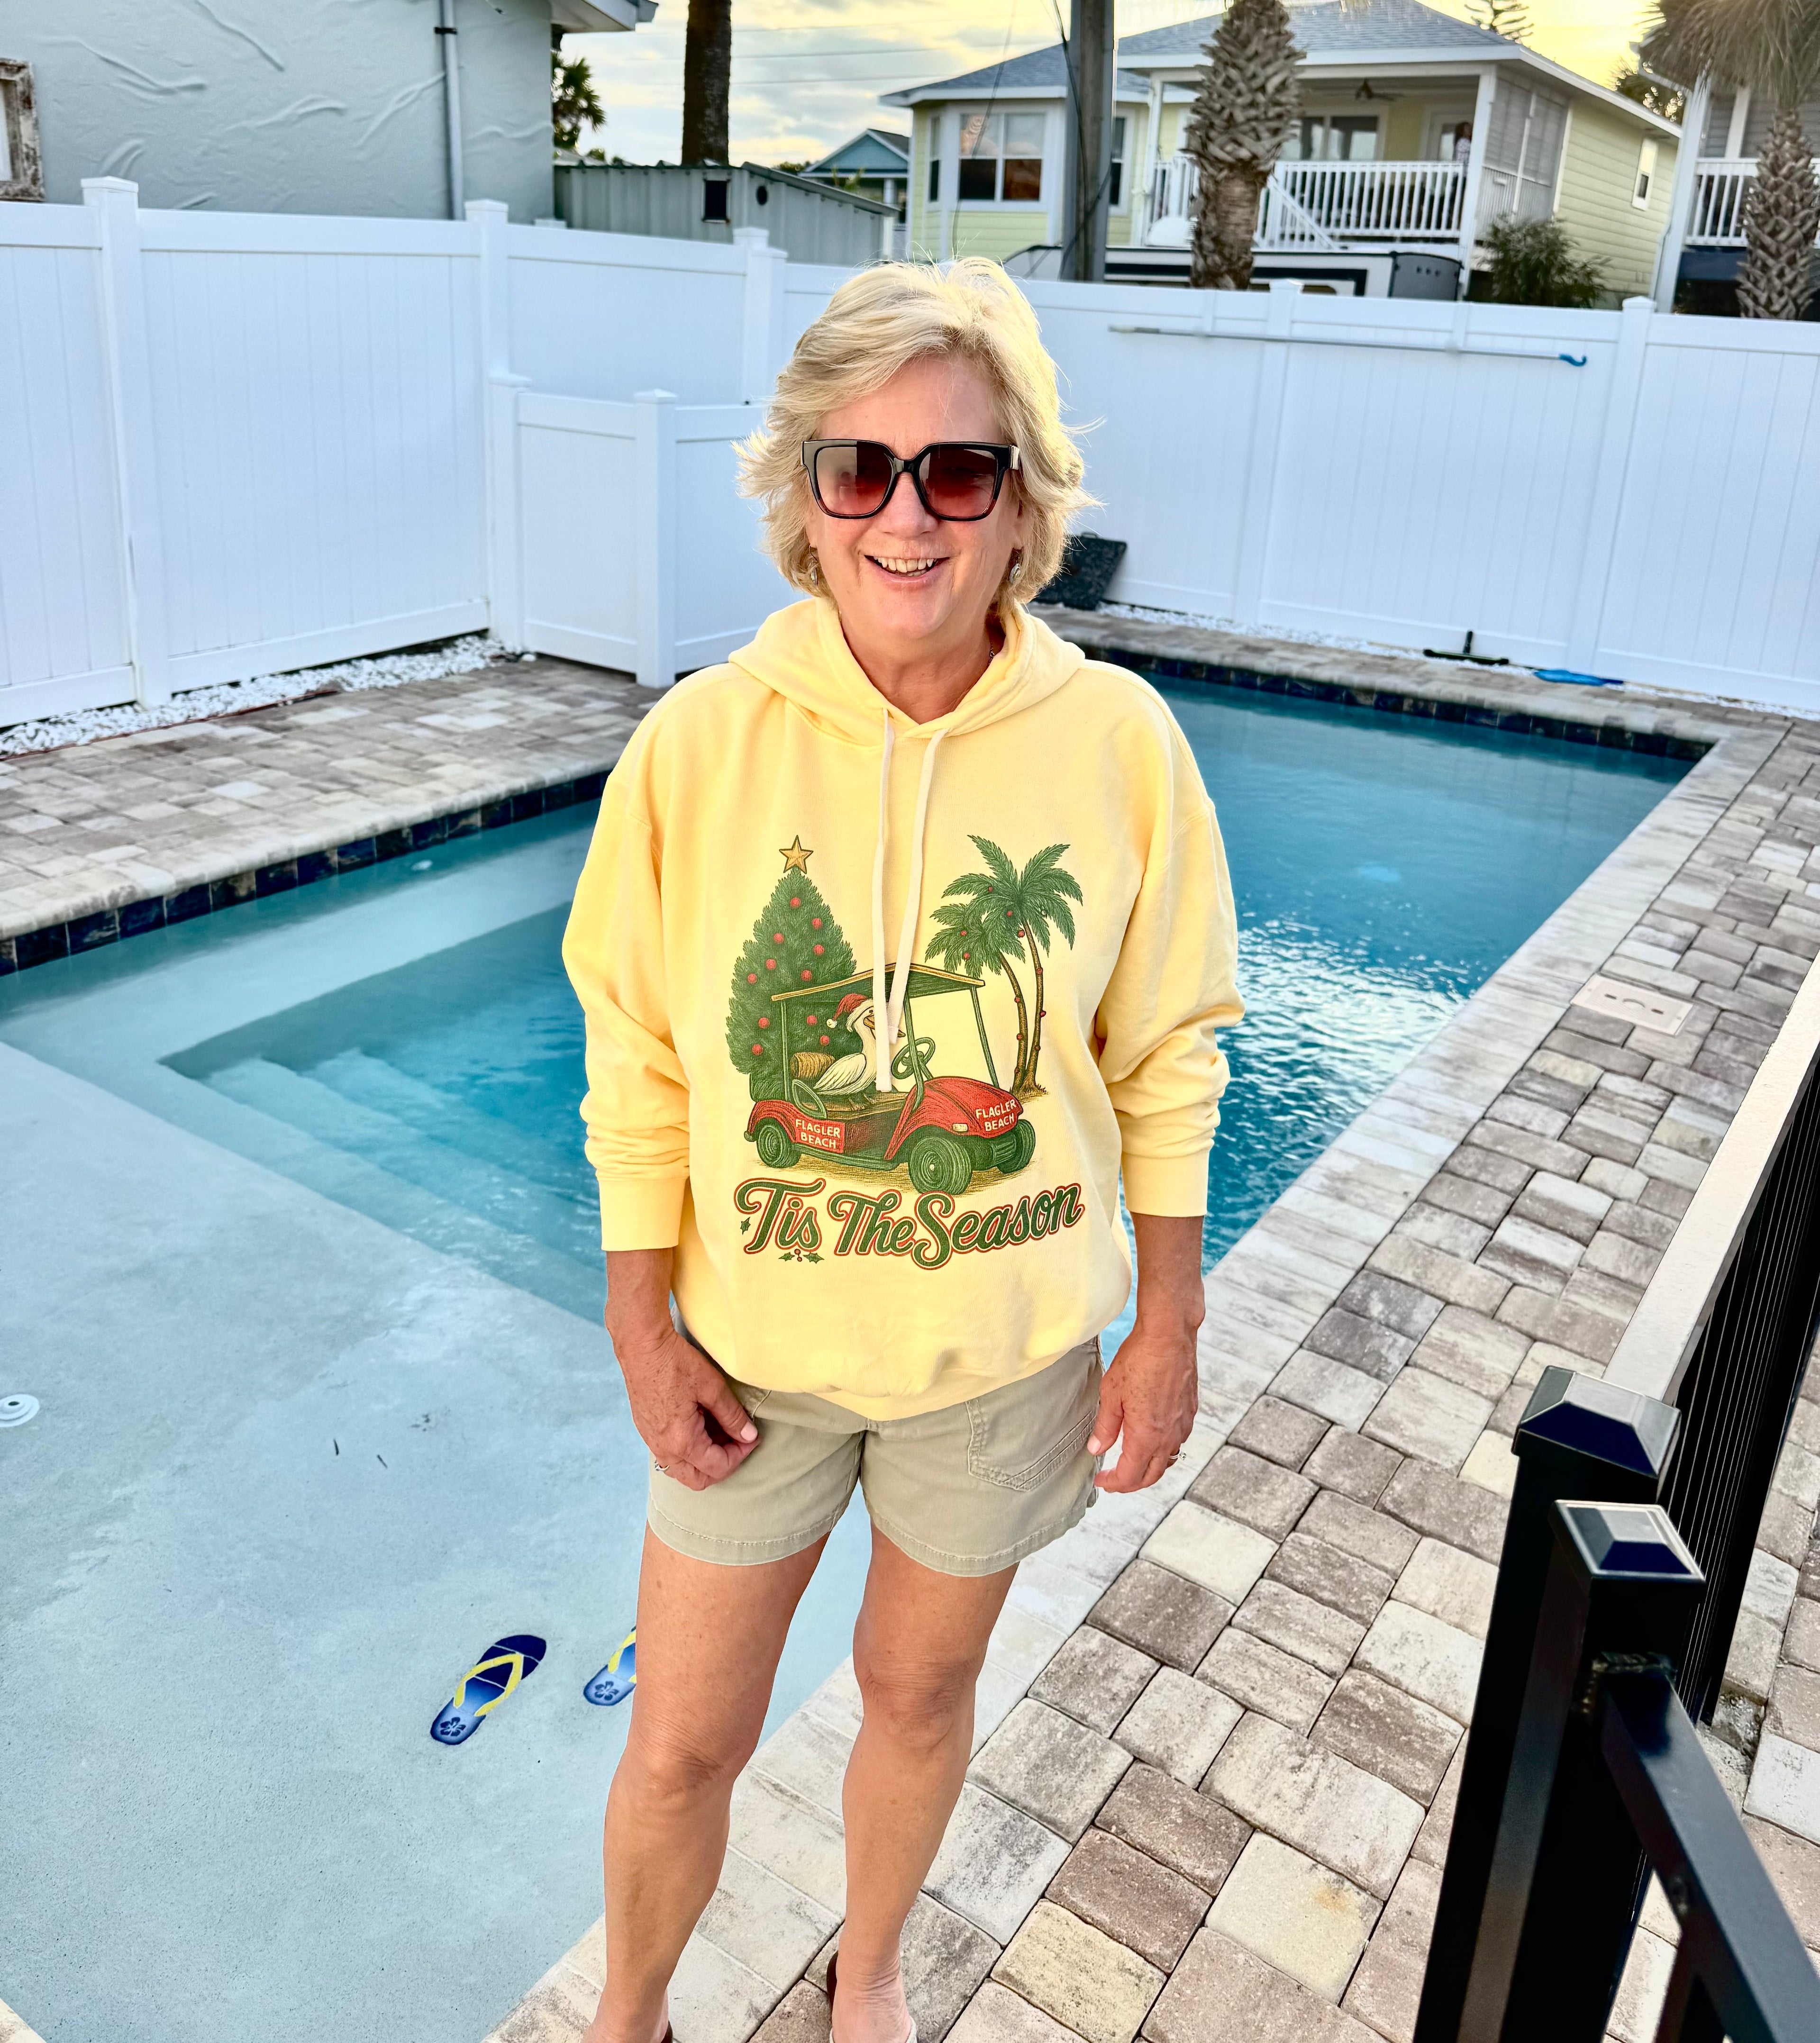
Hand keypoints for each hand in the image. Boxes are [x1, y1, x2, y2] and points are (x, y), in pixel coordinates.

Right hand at [605, 1247, 757, 1490]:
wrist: (641, 1346)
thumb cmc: (675, 1362)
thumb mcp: (712, 1387)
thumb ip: (732, 1416)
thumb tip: (749, 1436)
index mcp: (682, 1441)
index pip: (717, 1467)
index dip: (740, 1455)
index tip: (751, 1437)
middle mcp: (663, 1448)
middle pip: (698, 1480)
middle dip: (722, 1465)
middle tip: (737, 1441)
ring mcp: (651, 1440)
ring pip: (682, 1470)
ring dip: (704, 1459)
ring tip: (719, 1432)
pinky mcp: (646, 1430)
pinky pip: (669, 1455)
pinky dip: (688, 1450)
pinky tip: (699, 1425)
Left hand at [1088, 1212, 1203, 1493]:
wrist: (1169, 1336)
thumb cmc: (1139, 1360)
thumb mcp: (1111, 1394)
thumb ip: (1105, 1426)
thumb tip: (1096, 1449)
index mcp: (1147, 1436)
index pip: (1131, 1476)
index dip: (1114, 1484)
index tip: (1101, 1481)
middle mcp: (1169, 1436)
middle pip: (1151, 1475)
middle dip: (1131, 1483)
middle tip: (1114, 1479)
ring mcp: (1183, 1425)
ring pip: (1167, 1460)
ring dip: (1148, 1468)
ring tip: (1131, 1463)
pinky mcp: (1190, 1412)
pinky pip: (1177, 1442)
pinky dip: (1162, 1450)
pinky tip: (1152, 1440)